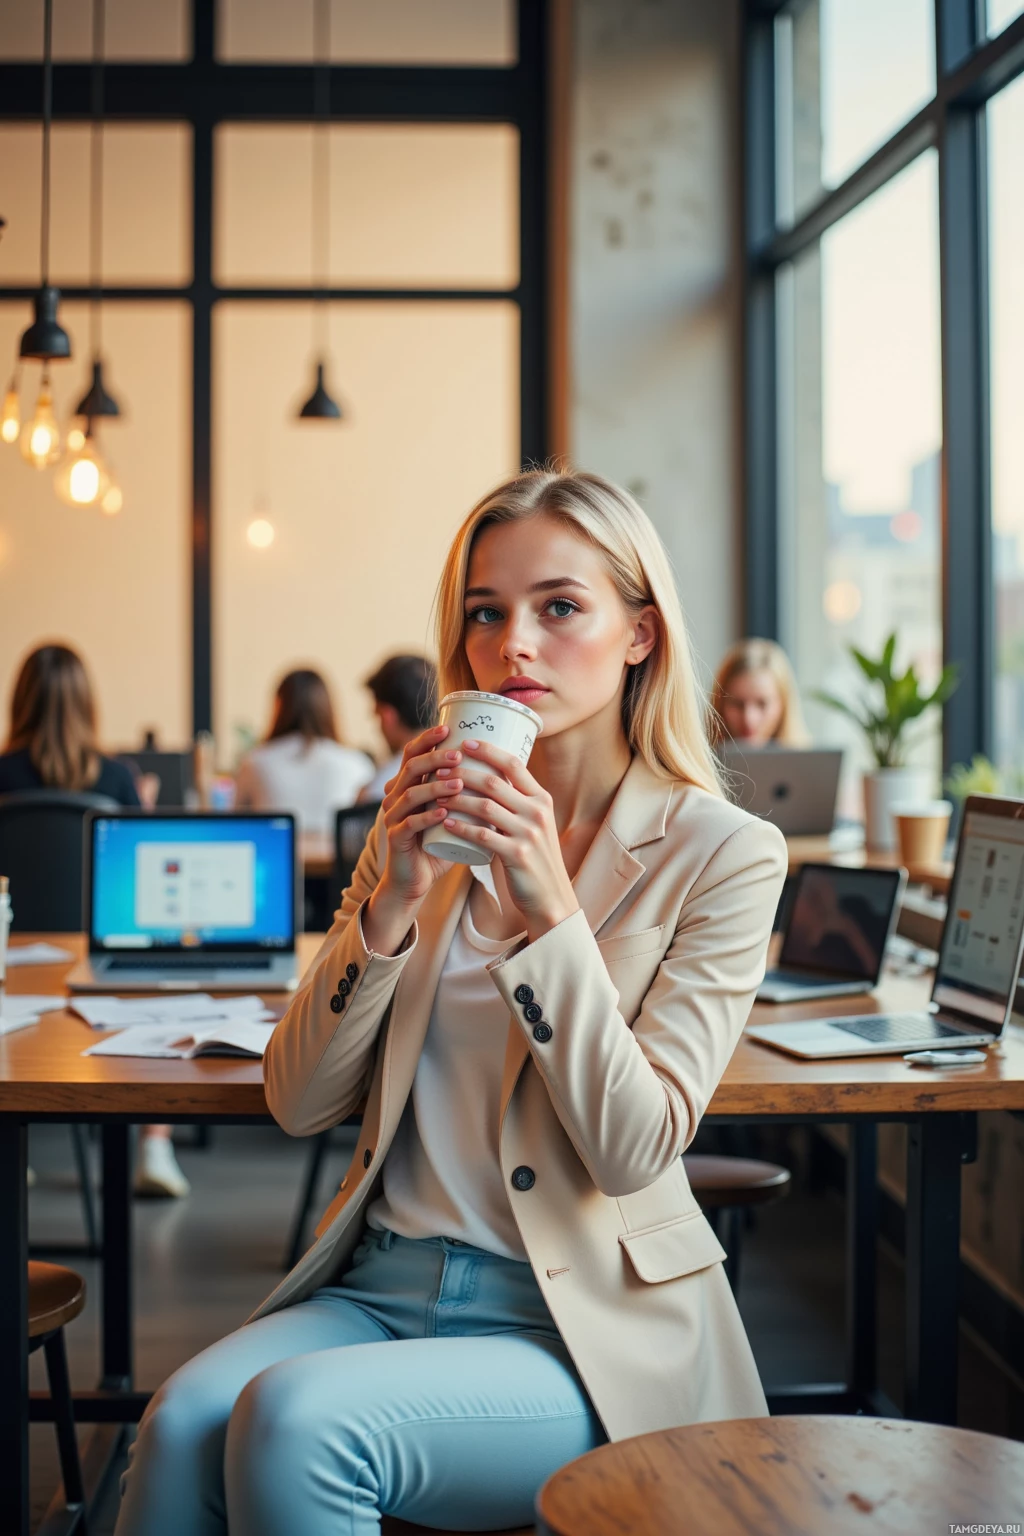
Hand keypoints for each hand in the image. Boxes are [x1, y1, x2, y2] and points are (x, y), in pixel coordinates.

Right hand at [375, 725, 467, 906]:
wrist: (416, 879)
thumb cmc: (438, 842)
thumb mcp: (452, 812)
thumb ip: (468, 793)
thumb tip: (505, 772)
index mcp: (408, 784)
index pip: (413, 753)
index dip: (428, 739)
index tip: (449, 728)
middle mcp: (396, 795)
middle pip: (412, 767)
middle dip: (435, 758)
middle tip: (459, 754)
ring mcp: (393, 816)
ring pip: (410, 794)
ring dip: (435, 786)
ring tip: (459, 782)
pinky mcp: (395, 838)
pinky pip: (409, 824)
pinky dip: (427, 817)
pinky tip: (443, 813)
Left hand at [439, 738, 578, 940]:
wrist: (551, 898)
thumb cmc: (535, 859)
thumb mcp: (534, 826)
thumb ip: (517, 805)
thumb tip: (487, 782)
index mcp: (541, 799)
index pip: (514, 764)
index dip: (488, 750)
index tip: (464, 742)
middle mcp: (537, 812)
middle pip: (493, 782)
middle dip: (462, 772)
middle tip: (439, 769)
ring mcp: (529, 833)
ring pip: (485, 806)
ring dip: (456, 797)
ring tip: (436, 793)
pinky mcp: (517, 855)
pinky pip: (483, 836)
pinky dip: (461, 827)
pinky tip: (445, 823)